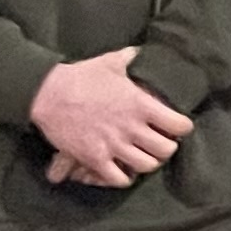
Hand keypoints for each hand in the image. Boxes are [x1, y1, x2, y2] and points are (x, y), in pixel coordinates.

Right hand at [32, 50, 189, 186]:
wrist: (47, 93)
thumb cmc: (81, 76)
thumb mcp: (110, 62)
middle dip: (167, 148)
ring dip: (148, 163)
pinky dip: (124, 178)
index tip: (177, 126)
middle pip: (166, 150)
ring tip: (144, 157)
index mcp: (141, 104)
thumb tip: (138, 51)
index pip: (179, 125)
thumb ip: (130, 58)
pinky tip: (123, 170)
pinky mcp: (94, 158)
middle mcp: (131, 128)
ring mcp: (113, 145)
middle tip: (161, 144)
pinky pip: (119, 179)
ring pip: (147, 166)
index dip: (182, 127)